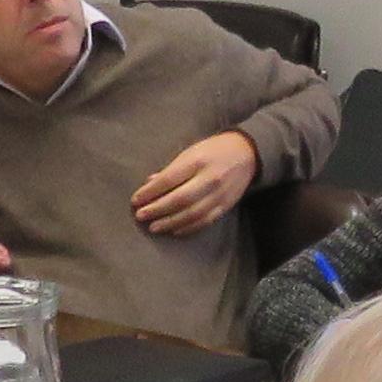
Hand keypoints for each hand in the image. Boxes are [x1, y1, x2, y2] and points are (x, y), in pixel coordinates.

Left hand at [129, 131, 258, 235]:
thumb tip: (149, 184)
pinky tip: (174, 230)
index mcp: (197, 161)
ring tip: (153, 227)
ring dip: (170, 222)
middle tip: (140, 216)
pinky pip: (204, 221)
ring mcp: (219, 194)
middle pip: (179, 199)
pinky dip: (188, 227)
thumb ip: (171, 169)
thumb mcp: (190, 152)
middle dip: (157, 209)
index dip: (150, 192)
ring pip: (191, 214)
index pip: (169, 179)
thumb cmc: (212, 151)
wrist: (246, 154)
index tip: (135, 200)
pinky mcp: (225, 205)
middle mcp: (209, 178)